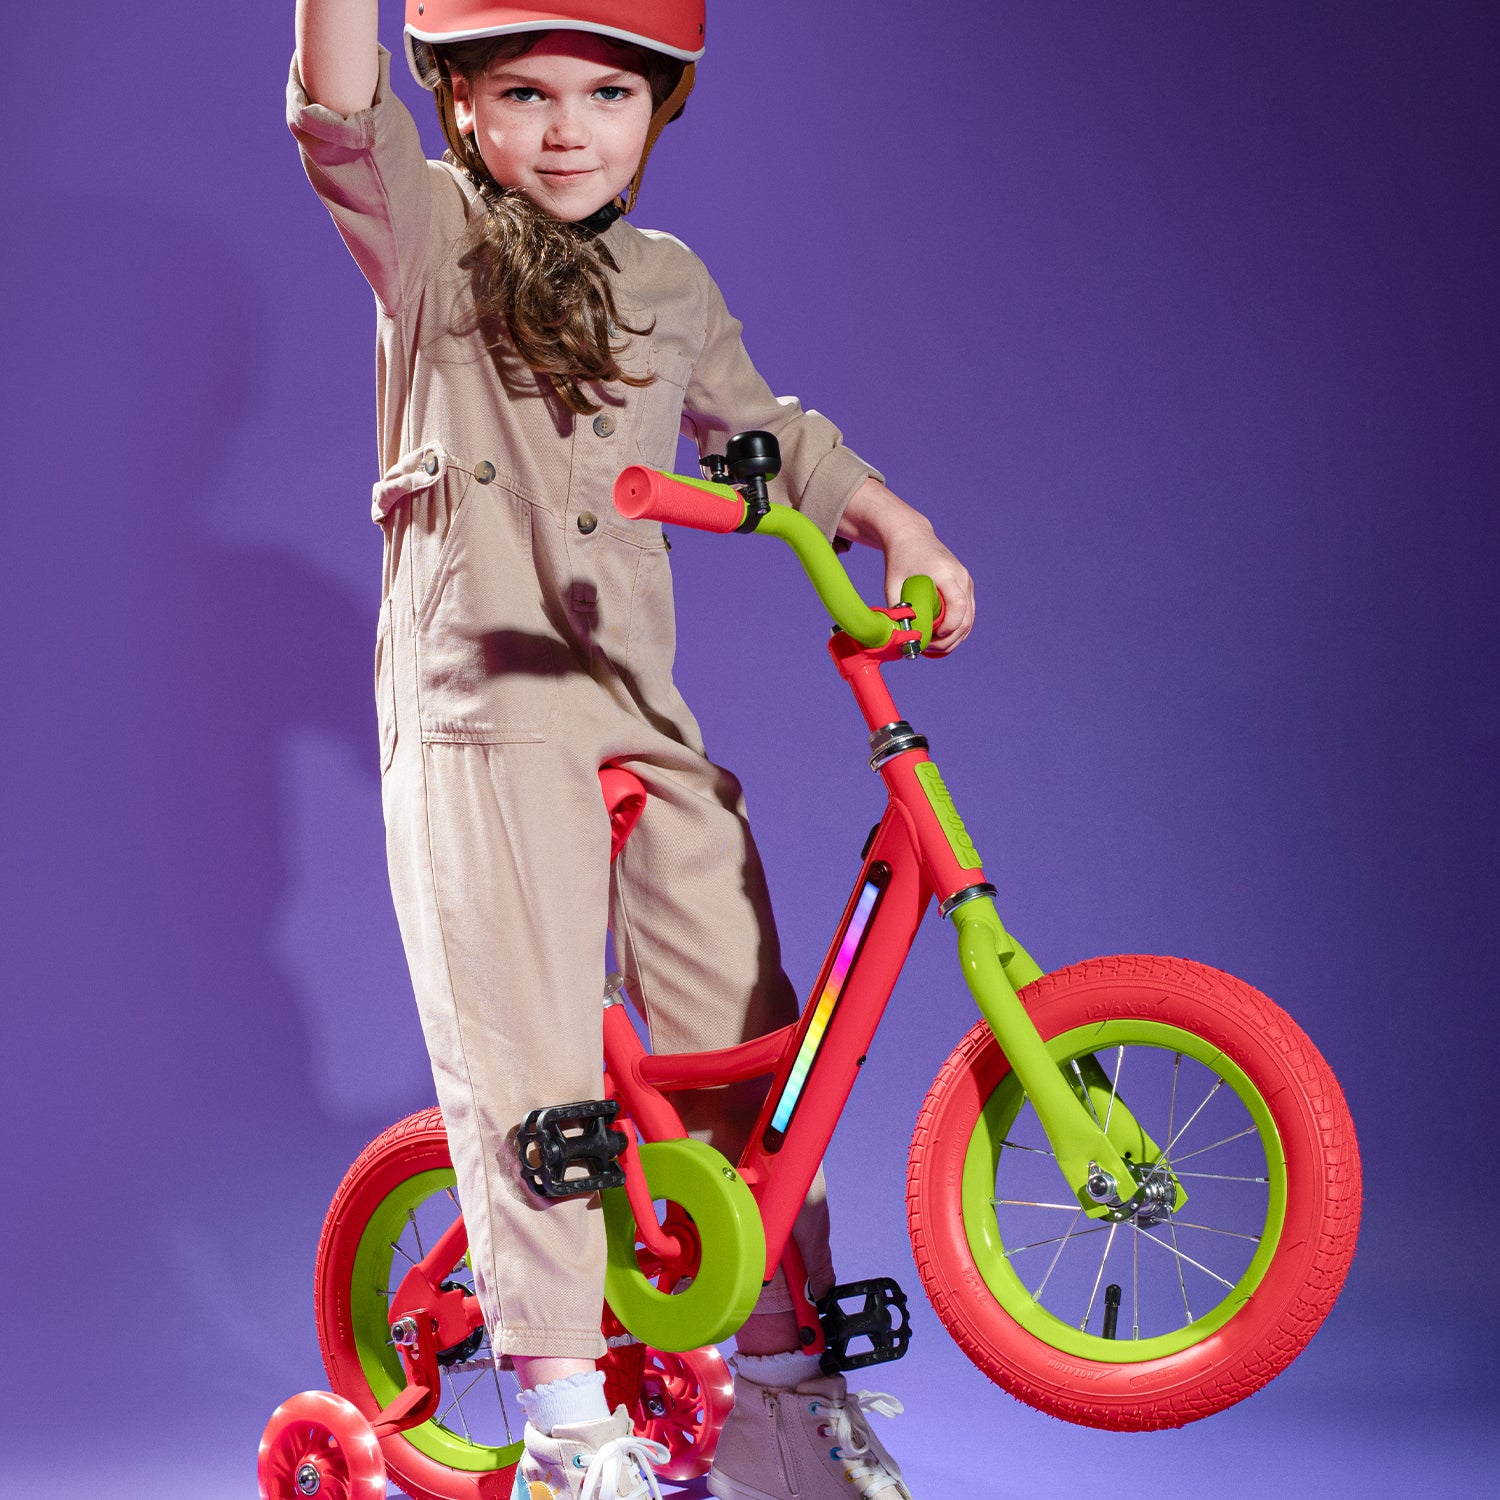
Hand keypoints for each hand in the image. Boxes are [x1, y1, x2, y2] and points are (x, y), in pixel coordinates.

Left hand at [836, 478, 975, 653]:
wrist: (911, 536)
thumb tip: (899, 638)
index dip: (948, 628)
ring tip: (932, 647)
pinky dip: (956, 629)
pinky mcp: (965, 586)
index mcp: (946, 573)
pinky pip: (967, 613)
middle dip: (950, 639)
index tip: (931, 640)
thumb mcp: (892, 585)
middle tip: (927, 649)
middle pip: (967, 618)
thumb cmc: (900, 560)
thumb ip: (896, 610)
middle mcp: (962, 577)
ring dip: (954, 637)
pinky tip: (939, 638)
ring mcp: (966, 582)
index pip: (958, 606)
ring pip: (969, 619)